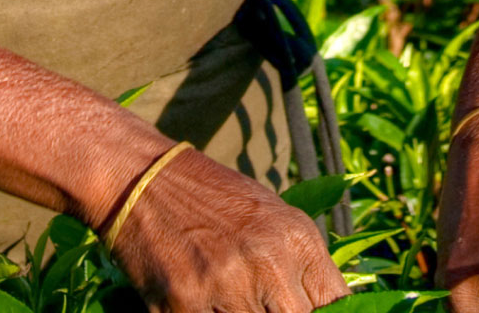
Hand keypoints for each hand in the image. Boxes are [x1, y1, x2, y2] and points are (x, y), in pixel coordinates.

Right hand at [110, 149, 348, 312]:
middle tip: (258, 305)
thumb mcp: (272, 219)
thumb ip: (299, 266)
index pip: (335, 305)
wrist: (143, 179)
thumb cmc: (211, 199)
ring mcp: (225, 285)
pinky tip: (198, 303)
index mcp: (296, 239)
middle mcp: (268, 262)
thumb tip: (323, 309)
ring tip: (224, 296)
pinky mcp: (183, 302)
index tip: (303, 310)